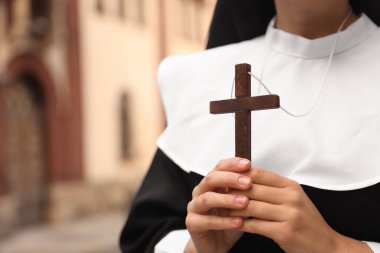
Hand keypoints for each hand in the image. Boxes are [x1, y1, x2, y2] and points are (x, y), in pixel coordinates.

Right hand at [185, 158, 252, 252]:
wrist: (216, 245)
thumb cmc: (229, 221)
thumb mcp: (240, 204)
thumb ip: (245, 191)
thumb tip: (262, 177)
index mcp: (211, 183)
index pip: (220, 167)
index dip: (233, 164)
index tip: (248, 164)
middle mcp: (200, 192)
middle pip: (211, 179)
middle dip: (230, 179)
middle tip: (247, 183)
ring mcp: (194, 207)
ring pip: (207, 199)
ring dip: (227, 199)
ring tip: (244, 202)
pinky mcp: (192, 223)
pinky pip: (207, 221)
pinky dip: (223, 221)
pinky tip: (238, 222)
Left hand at [228, 168, 371, 252]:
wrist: (327, 246)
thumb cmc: (307, 222)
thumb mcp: (294, 199)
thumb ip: (274, 189)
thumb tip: (246, 180)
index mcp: (291, 186)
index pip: (259, 173)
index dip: (239, 175)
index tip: (226, 179)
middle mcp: (291, 198)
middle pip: (252, 189)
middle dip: (232, 192)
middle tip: (218, 194)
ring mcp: (289, 215)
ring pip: (251, 207)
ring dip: (233, 209)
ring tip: (221, 209)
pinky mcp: (285, 232)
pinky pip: (255, 225)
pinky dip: (241, 224)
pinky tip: (232, 224)